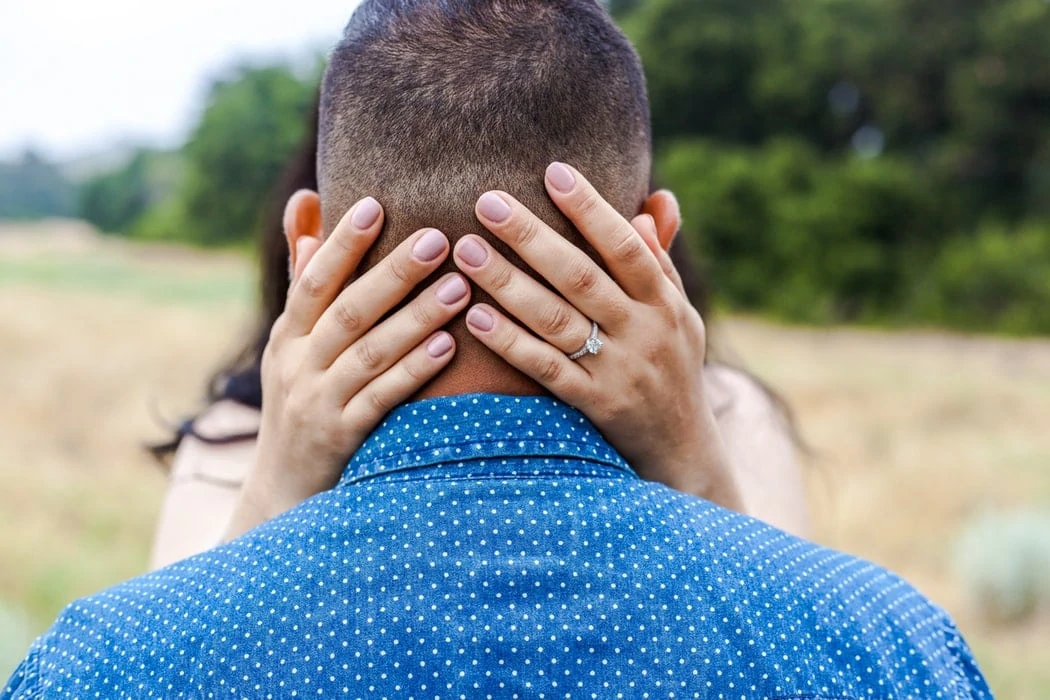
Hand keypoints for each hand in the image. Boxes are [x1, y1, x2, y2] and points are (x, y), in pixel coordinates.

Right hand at [225, 195, 471, 537]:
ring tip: (459, 288)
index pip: (314, 280)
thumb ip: (305, 274)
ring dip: (416, 318)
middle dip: (393, 273)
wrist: (281, 492)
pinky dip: (413, 372)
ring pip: (370, 352)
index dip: (342, 243)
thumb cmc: (300, 401)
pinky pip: (381, 399)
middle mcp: (298, 364)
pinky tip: (447, 348)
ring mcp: (318, 402)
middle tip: (440, 238)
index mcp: (289, 335)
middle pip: (348, 310)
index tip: (376, 205)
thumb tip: (304, 201)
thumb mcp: (292, 342)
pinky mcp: (342, 437)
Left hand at [455, 163, 742, 510]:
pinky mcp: (594, 405)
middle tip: (488, 202)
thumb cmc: (673, 368)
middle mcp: (644, 332)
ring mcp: (618, 371)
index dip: (592, 208)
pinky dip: (511, 342)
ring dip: (509, 283)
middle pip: (582, 277)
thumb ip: (659, 261)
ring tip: (466, 250)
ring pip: (556, 320)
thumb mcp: (680, 314)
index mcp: (664, 303)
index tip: (553, 171)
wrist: (683, 451)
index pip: (626, 246)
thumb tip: (654, 200)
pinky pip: (545, 369)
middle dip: (533, 237)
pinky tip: (475, 316)